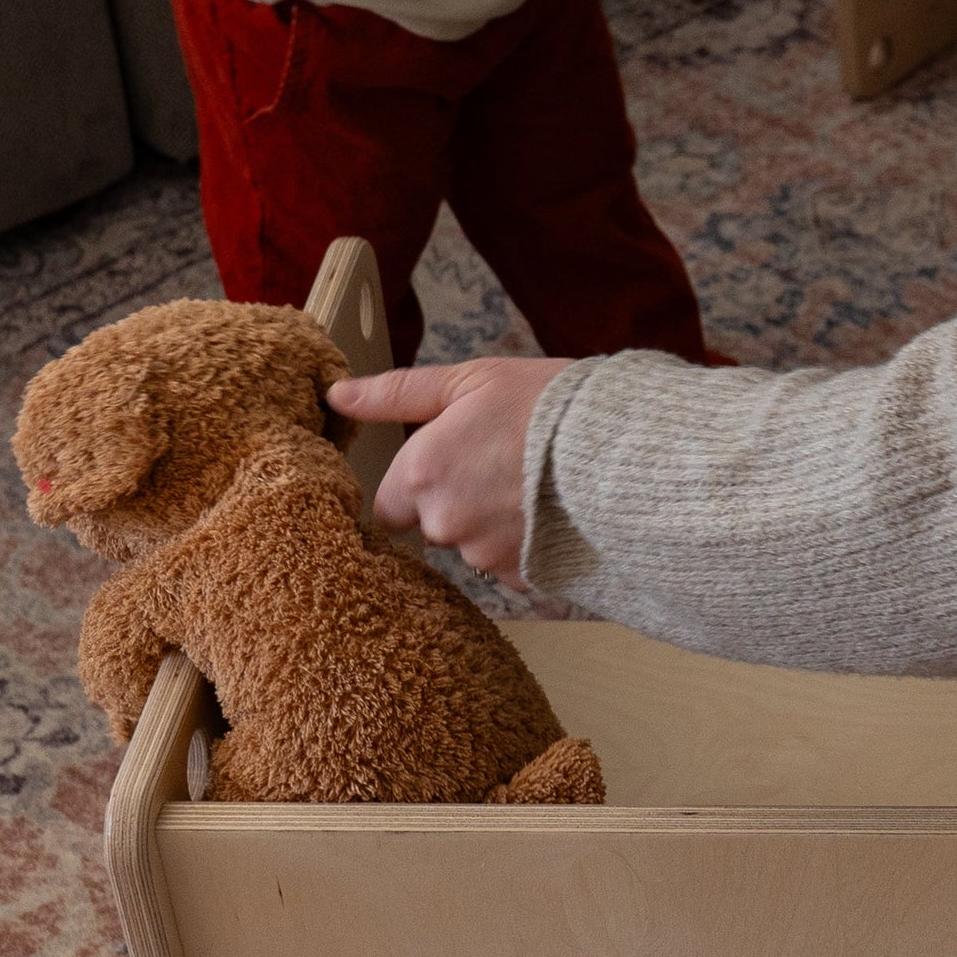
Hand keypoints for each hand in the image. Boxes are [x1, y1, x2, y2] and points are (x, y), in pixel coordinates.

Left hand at [326, 356, 571, 583]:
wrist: (619, 446)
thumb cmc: (545, 404)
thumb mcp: (470, 380)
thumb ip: (396, 393)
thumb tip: (337, 395)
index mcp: (420, 474)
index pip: (388, 506)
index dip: (418, 485)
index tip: (451, 465)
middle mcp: (443, 522)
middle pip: (432, 527)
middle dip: (456, 505)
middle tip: (499, 469)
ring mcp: (483, 554)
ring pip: (472, 547)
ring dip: (491, 526)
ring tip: (532, 489)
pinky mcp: (522, 576)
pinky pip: (511, 565)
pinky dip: (524, 545)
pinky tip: (549, 515)